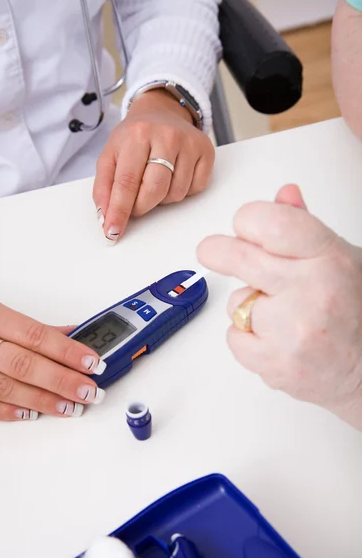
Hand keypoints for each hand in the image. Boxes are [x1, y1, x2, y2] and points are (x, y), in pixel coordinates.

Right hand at [0, 288, 105, 420]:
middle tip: (89, 391)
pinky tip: (31, 414)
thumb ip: (30, 325)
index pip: (36, 335)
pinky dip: (7, 410)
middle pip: (24, 365)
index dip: (67, 352)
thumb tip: (72, 334)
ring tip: (69, 407)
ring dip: (41, 401)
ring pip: (4, 388)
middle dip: (62, 381)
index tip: (92, 363)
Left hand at [93, 89, 214, 243]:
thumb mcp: (111, 155)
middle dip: (142, 207)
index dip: (119, 211)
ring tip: (156, 180)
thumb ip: (104, 187)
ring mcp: (189, 143)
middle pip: (155, 190)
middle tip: (136, 204)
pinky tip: (174, 176)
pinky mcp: (206, 151)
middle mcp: (166, 135)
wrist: (161, 114)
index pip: (126, 182)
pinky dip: (182, 191)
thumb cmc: (134, 139)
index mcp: (137, 134)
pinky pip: (195, 189)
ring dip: (162, 198)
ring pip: (176, 194)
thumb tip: (105, 218)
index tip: (113, 232)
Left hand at [197, 184, 361, 430]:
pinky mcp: (276, 363)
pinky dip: (246, 338)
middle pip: (239, 257)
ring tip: (280, 316)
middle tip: (212, 251)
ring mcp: (291, 329)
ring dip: (246, 306)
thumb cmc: (355, 310)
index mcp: (327, 257)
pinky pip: (233, 338)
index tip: (243, 226)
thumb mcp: (340, 258)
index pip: (271, 222)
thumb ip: (304, 228)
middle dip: (217, 251)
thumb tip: (284, 194)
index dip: (247, 220)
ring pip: (235, 303)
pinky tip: (275, 339)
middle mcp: (309, 290)